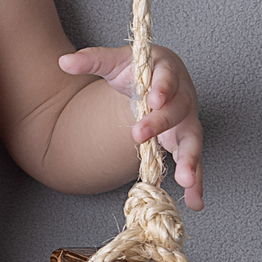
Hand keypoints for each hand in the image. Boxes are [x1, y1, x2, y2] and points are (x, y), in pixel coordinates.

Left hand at [58, 44, 203, 209]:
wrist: (155, 78)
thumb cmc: (138, 70)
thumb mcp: (115, 62)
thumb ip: (92, 60)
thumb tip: (64, 62)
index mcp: (166, 71)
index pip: (166, 78)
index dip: (162, 87)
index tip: (153, 97)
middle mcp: (181, 95)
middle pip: (176, 110)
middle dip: (160, 123)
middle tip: (140, 135)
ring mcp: (186, 120)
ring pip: (192, 139)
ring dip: (190, 160)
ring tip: (186, 180)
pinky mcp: (185, 140)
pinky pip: (194, 161)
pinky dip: (197, 181)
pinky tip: (195, 201)